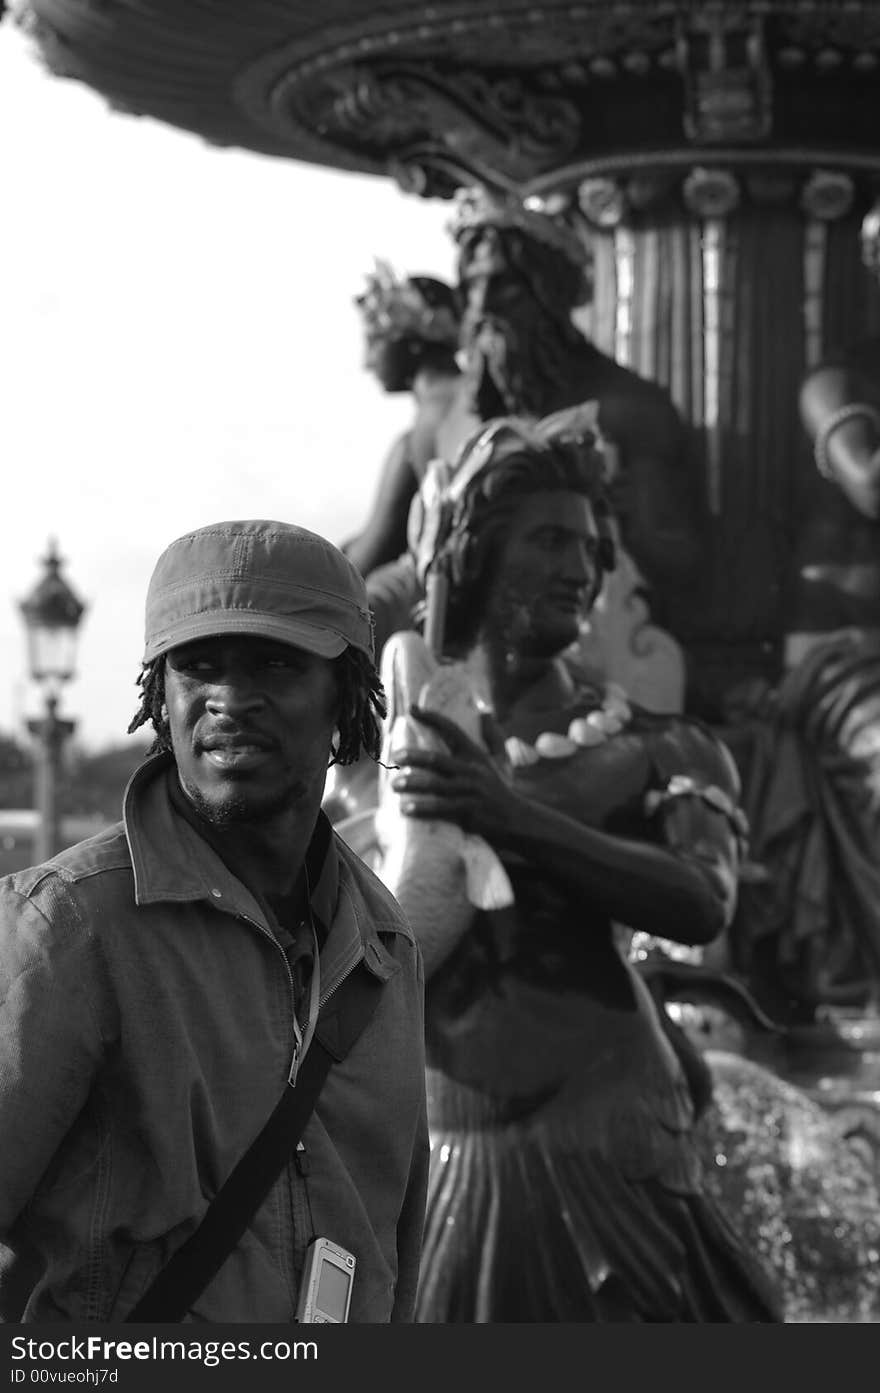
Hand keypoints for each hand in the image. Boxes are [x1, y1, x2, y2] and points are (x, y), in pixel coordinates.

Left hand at [389, 705, 516, 842]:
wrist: (518, 821)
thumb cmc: (502, 789)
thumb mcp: (501, 761)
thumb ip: (493, 737)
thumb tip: (485, 712)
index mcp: (475, 755)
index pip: (452, 730)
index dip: (432, 718)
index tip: (412, 709)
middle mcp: (471, 771)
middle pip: (437, 760)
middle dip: (414, 757)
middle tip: (395, 756)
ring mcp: (469, 792)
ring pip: (436, 786)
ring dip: (413, 784)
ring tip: (394, 784)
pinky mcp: (468, 813)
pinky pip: (441, 810)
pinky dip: (423, 809)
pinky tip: (406, 809)